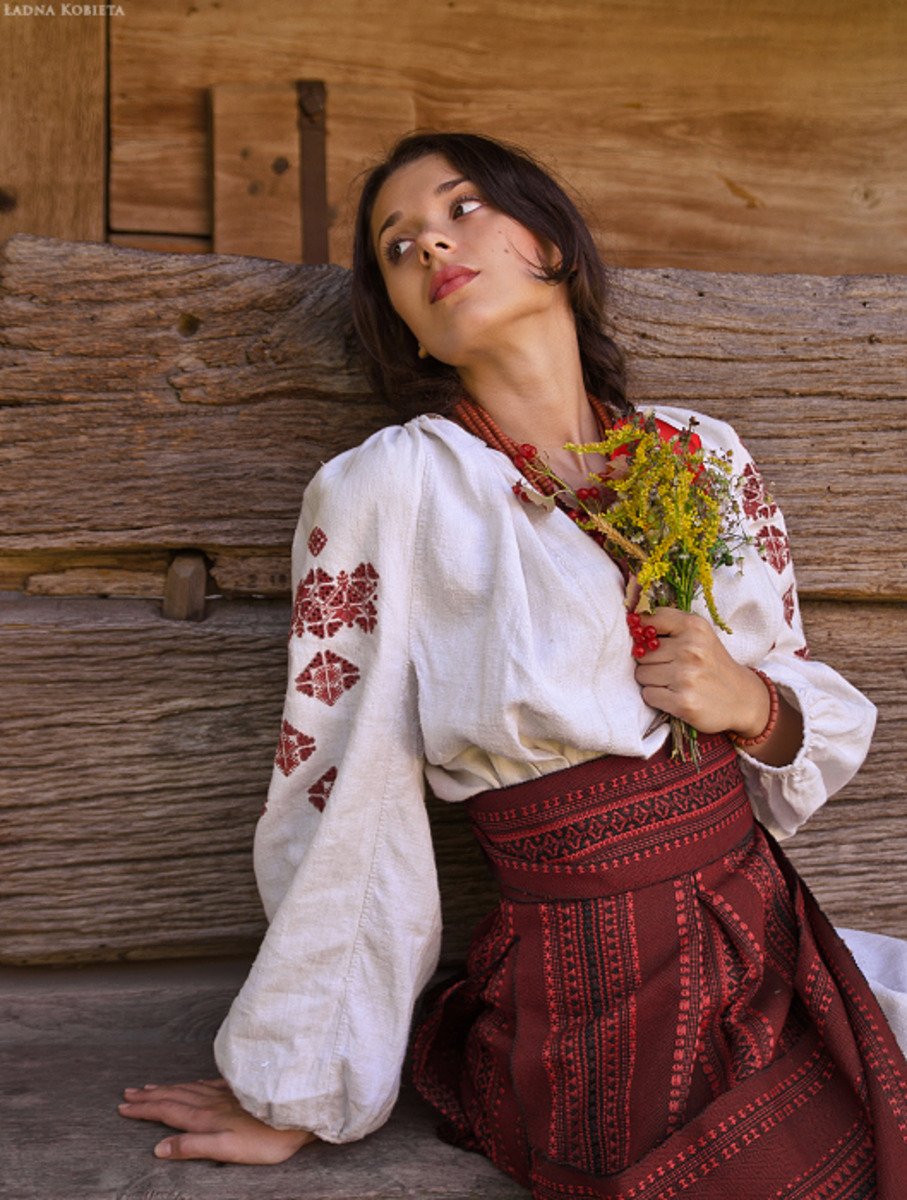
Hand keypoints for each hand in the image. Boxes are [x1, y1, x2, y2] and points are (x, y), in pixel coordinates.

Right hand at [119, 1077, 315, 1162]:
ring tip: (151, 1087)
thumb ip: (193, 1147)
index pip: (167, 1111)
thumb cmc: (266, 1139)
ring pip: (189, 1088)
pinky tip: (194, 1082)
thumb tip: (159, 1148)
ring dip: (167, 1088)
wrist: (299, 1116)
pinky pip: (208, 1084)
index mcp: (205, 1117)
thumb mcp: (227, 1150)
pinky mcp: (240, 1090)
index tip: (123, 1106)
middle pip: (174, 1096)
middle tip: (128, 1093)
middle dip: (149, 1096)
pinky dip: (192, 1084)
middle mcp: (212, 1102)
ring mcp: (226, 1094)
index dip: (144, 1109)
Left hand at [635, 608, 801, 765]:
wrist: (742, 698)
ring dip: (653, 681)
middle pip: (641, 653)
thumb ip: (668, 623)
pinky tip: (674, 695)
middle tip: (671, 668)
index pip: (647, 620)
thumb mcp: (699, 635)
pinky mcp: (683, 702)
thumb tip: (629, 620)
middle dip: (650, 662)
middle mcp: (690, 649)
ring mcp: (686, 676)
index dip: (642, 633)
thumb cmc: (712, 663)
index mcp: (693, 626)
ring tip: (674, 682)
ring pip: (641, 674)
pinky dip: (657, 697)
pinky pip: (648, 695)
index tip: (649, 641)